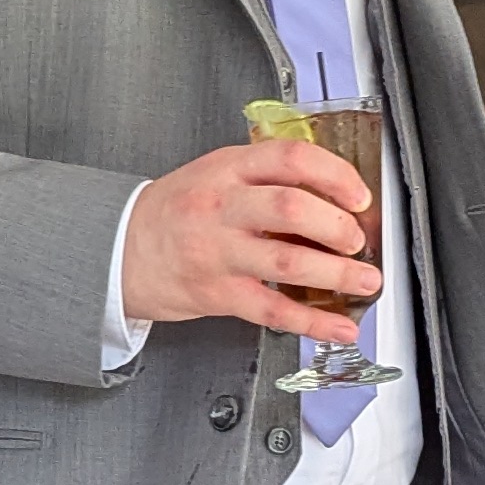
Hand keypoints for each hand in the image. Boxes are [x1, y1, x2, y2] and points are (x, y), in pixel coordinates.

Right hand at [119, 140, 379, 338]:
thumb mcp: (215, 175)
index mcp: (228, 169)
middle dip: (337, 225)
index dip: (334, 174)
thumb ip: (265, 179)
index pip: (291, 158)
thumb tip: (331, 198)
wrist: (119, 250)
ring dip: (337, 273)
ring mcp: (219, 252)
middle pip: (292, 208)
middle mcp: (223, 207)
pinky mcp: (218, 293)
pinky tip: (339, 326)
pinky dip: (313, 322)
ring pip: (288, 259)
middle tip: (357, 239)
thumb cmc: (174, 212)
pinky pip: (273, 309)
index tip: (359, 194)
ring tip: (365, 279)